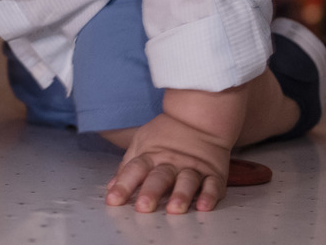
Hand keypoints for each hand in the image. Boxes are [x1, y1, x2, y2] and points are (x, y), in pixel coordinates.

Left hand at [105, 111, 232, 213]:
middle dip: (151, 192)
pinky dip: (209, 195)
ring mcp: (193, 167)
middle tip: (144, 206)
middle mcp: (171, 163)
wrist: (201, 116)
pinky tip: (204, 206)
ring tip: (175, 209)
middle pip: (160, 177)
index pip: (134, 169)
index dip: (124, 185)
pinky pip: (212, 184)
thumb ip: (127, 166)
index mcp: (151, 156)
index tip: (113, 200)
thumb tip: (112, 187)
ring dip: (181, 195)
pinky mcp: (213, 173)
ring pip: (187, 181)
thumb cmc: (168, 133)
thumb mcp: (142, 141)